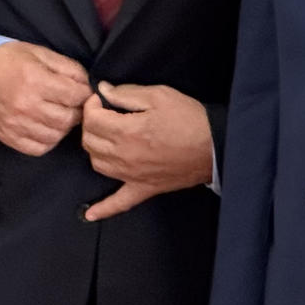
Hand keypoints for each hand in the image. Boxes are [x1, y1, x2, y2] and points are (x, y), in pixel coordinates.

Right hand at [0, 42, 90, 155]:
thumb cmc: (10, 61)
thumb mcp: (41, 54)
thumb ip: (68, 68)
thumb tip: (87, 85)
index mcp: (35, 80)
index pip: (75, 95)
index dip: (85, 93)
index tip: (83, 91)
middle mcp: (25, 105)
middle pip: (68, 118)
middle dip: (77, 111)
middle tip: (73, 104)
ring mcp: (16, 124)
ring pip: (56, 135)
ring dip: (63, 126)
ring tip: (58, 114)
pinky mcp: (9, 137)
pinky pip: (40, 148)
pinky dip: (48, 140)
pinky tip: (46, 126)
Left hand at [79, 83, 213, 220]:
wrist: (214, 146)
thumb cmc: (189, 119)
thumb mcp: (159, 95)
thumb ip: (127, 93)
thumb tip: (103, 90)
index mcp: (126, 131)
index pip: (92, 120)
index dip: (92, 105)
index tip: (100, 98)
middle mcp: (124, 156)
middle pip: (89, 142)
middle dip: (91, 123)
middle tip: (103, 113)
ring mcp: (132, 176)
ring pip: (97, 164)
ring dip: (95, 149)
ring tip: (105, 137)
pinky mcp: (143, 189)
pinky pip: (119, 203)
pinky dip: (103, 209)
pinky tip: (90, 214)